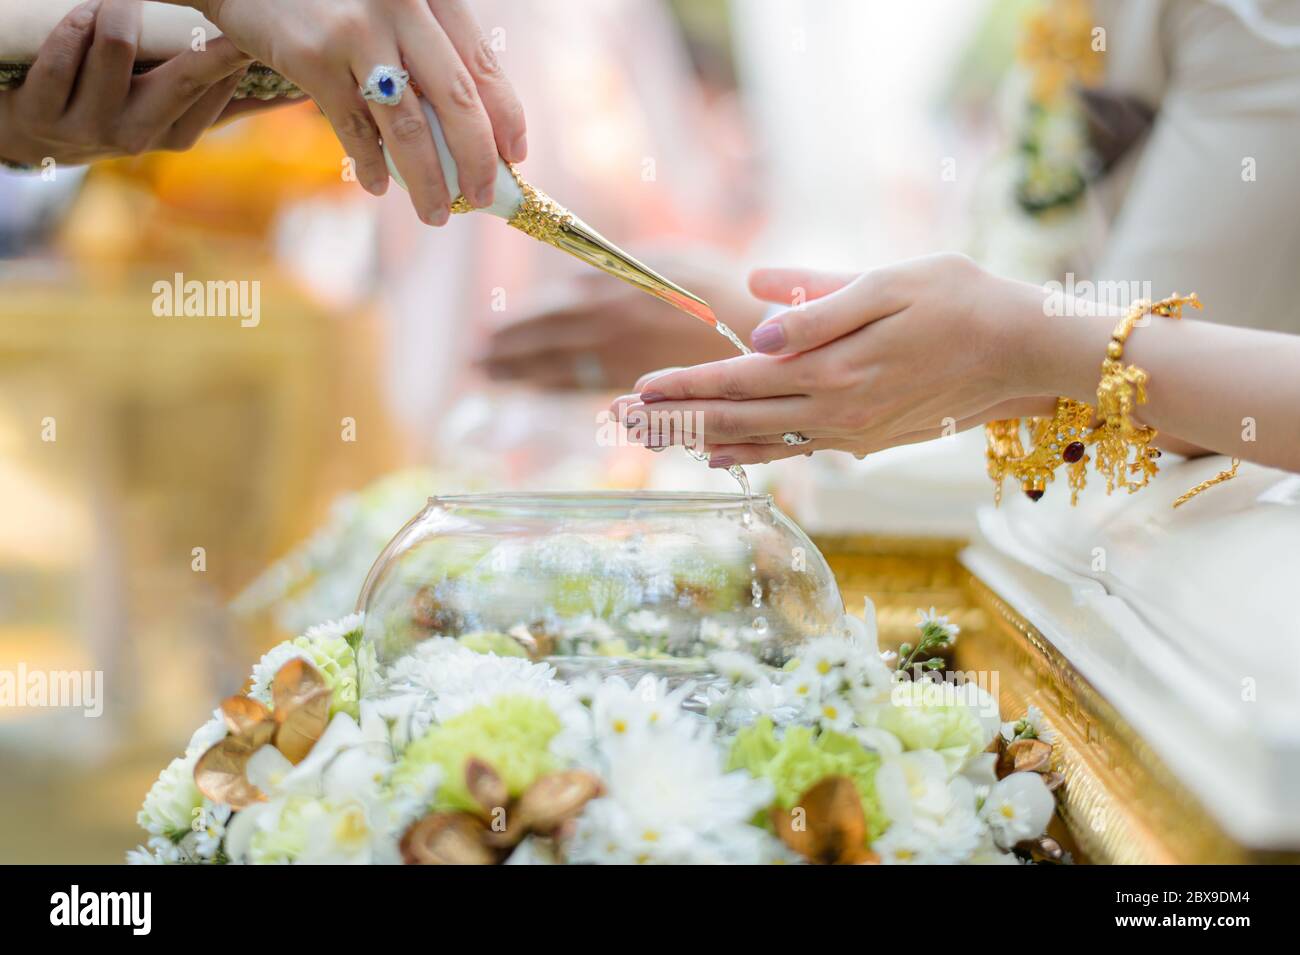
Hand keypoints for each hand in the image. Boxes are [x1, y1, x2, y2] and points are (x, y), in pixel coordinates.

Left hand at [0, 0, 256, 166]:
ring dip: (118, 9)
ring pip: (116, 46)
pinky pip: (63, 55)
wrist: (33, 137)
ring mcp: (88, 127)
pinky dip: (74, 25)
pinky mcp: (41, 113)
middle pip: (184, 76)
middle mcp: (136, 136)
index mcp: (174, 135)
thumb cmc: (110, 110)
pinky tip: (83, 13)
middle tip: (216, 8)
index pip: (219, 88)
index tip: (253, 32)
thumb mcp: (168, 114)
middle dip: (205, 36)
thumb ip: (226, 104)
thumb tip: (297, 95)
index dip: (236, 53)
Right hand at [198, 0, 526, 224]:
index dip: (505, 117)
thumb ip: (427, 46)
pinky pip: (354, 129)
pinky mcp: (312, 58)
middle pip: (456, 101)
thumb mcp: (392, 3)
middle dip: (476, 161)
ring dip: (427, 182)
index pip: (483, 65)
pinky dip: (371, 166)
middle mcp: (402, 7)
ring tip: (435, 214)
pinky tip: (379, 186)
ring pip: (408, 126)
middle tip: (480, 198)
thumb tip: (469, 127)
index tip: (515, 156)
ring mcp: (357, 32)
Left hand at [479, 257, 765, 391]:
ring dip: (517, 370)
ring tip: (487, 372)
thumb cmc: (719, 288)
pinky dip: (552, 387)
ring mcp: (621, 354)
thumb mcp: (669, 260)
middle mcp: (610, 321)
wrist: (759, 331)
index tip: (491, 328)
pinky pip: (584, 384)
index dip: (519, 320)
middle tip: (475, 355)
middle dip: (507, 347)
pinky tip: (532, 388)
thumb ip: (621, 267)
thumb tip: (580, 278)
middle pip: (545, 337)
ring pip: (557, 364)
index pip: (553, 307)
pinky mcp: (637, 380)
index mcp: (616, 287)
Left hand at [611, 254, 1052, 464]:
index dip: (685, 386)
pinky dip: (750, 454)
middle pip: (736, 417)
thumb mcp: (890, 282)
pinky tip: (721, 457)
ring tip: (651, 443)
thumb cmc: (962, 299)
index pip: (739, 379)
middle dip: (674, 421)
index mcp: (834, 367)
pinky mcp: (865, 440)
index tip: (636, 391)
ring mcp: (850, 433)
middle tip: (618, 423)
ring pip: (759, 442)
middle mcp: (835, 410)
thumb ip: (817, 303)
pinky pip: (793, 451)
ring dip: (700, 442)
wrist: (1024, 351)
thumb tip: (754, 319)